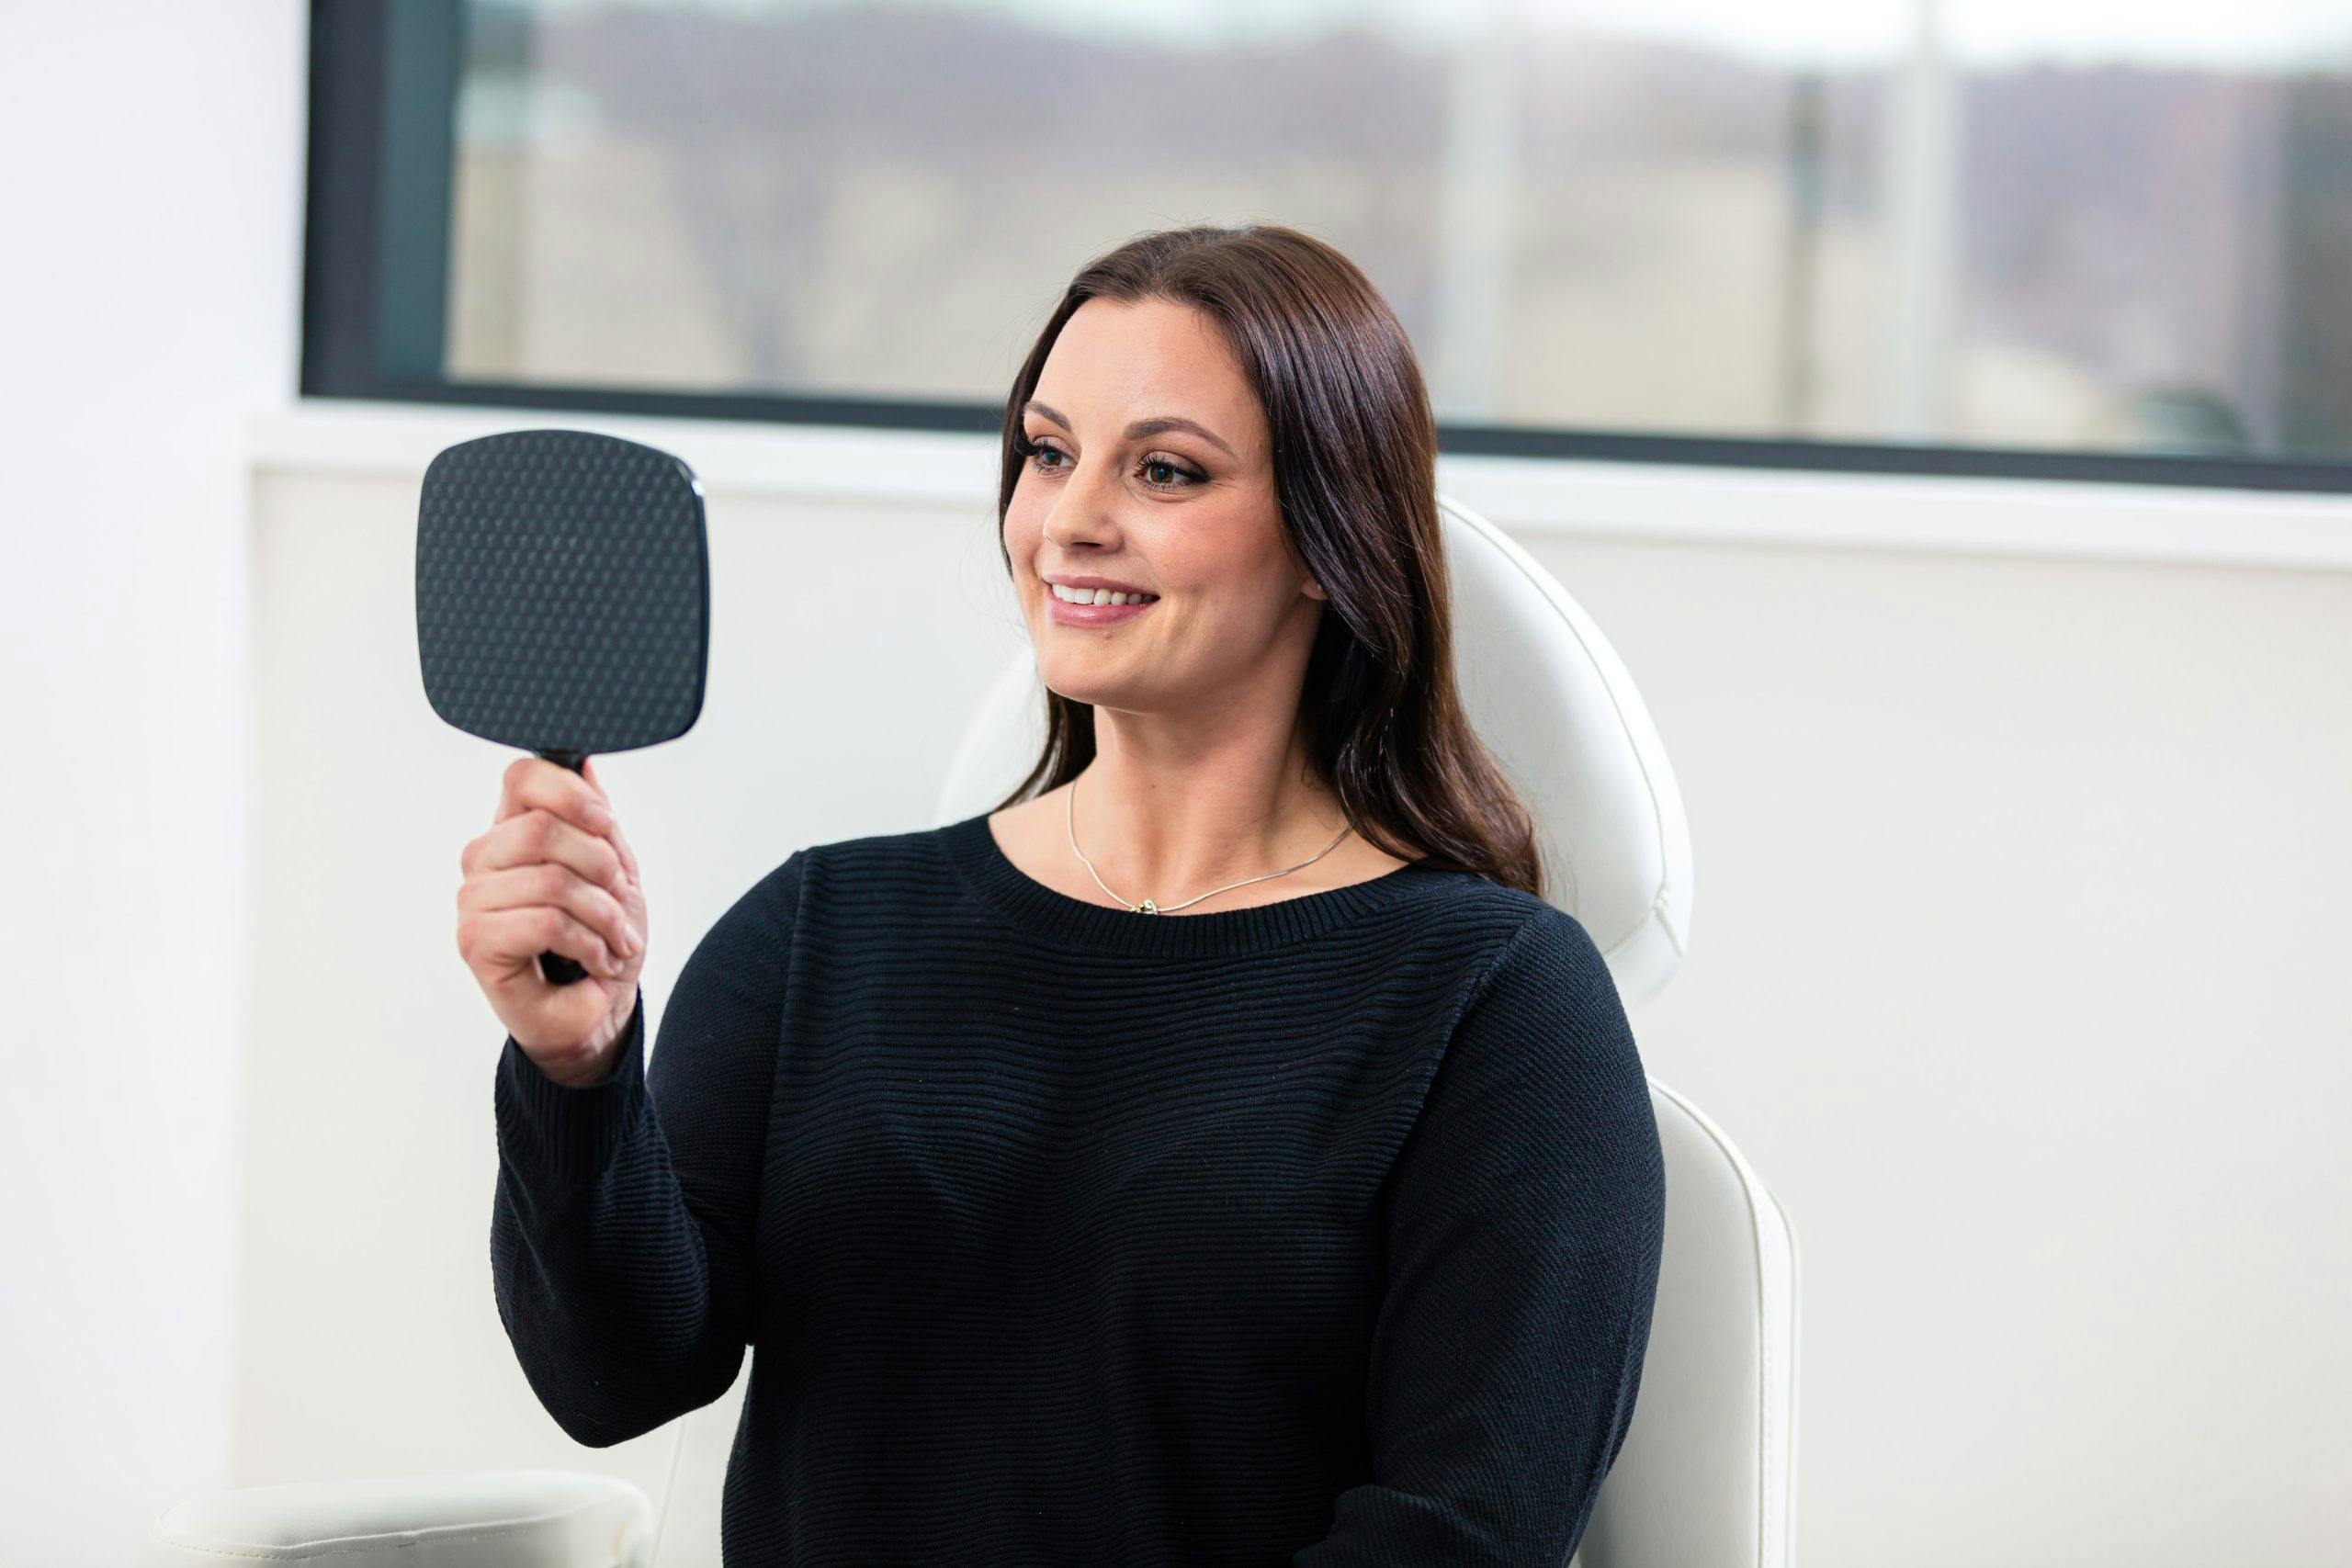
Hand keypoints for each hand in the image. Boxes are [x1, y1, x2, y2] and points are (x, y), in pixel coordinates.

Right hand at [455, 755, 647, 1084]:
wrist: (596, 1011)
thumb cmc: (599, 943)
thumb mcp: (614, 873)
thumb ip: (596, 821)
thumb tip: (584, 763)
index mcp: (513, 832)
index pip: (523, 777)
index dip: (569, 791)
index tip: (605, 823)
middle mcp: (484, 860)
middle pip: (543, 827)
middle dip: (602, 866)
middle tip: (619, 901)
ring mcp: (474, 900)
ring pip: (553, 880)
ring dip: (604, 915)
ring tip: (617, 941)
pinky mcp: (476, 942)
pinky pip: (545, 922)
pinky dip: (589, 944)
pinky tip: (597, 961)